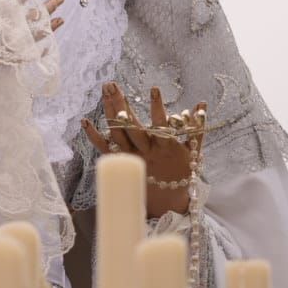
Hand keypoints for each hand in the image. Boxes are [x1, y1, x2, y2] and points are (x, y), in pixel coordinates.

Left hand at [81, 83, 205, 218]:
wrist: (169, 202)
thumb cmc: (182, 173)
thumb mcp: (193, 152)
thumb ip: (197, 128)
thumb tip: (202, 103)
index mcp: (166, 147)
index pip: (161, 125)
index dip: (157, 108)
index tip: (154, 90)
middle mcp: (147, 151)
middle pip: (132, 127)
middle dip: (121, 104)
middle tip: (112, 84)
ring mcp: (132, 157)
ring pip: (118, 134)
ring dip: (109, 112)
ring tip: (104, 92)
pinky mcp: (122, 162)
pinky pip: (105, 149)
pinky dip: (94, 136)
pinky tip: (85, 121)